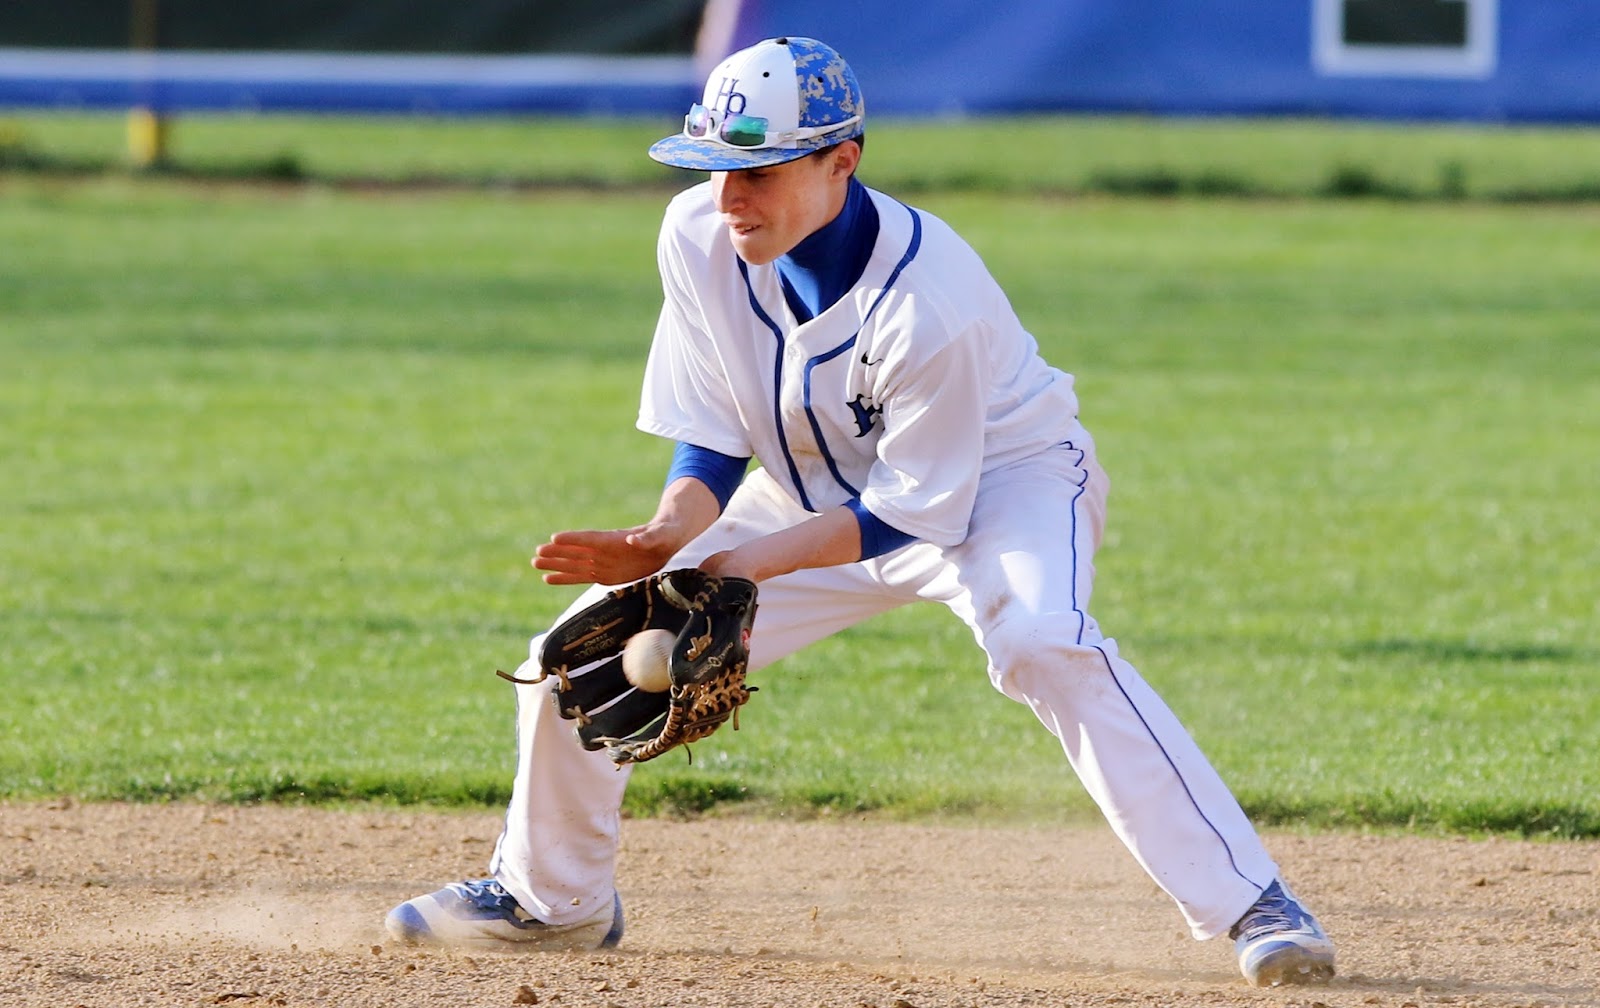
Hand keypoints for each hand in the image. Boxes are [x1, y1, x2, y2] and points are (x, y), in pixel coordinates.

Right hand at [533, 524, 681, 585]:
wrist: (672, 541)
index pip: (591, 538)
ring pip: (574, 564)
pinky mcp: (607, 574)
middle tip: (536, 554)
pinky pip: (581, 577)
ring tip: (535, 563)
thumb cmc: (668, 533)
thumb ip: (648, 538)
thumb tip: (632, 540)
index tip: (554, 538)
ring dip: (556, 565)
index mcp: (616, 539)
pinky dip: (565, 578)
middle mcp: (605, 550)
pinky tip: (548, 579)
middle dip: (557, 553)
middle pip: (576, 551)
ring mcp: (604, 562)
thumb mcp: (663, 534)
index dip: (574, 539)